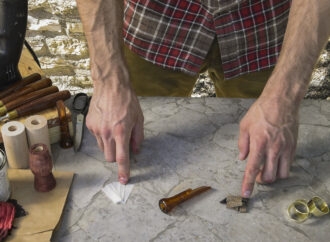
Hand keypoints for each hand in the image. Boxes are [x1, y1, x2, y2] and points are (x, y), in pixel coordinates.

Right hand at [86, 63, 143, 183]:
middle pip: (109, 157)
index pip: (122, 157)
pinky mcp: (89, 124)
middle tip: (122, 145)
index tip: (124, 180)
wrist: (110, 85)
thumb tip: (135, 150)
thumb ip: (138, 137)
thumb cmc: (127, 100)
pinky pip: (97, 137)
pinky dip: (103, 135)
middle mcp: (107, 132)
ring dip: (109, 145)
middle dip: (116, 156)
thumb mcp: (139, 118)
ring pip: (103, 148)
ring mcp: (96, 129)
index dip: (123, 170)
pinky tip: (107, 122)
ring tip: (114, 129)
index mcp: (121, 131)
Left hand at [238, 95, 298, 197]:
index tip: (246, 194)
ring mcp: (285, 148)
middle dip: (261, 180)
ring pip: (281, 174)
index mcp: (258, 143)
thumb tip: (242, 158)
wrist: (281, 101)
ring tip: (266, 168)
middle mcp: (273, 149)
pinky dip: (281, 168)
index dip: (248, 183)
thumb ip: (242, 144)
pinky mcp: (293, 146)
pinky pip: (289, 165)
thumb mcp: (244, 125)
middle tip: (256, 175)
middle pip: (269, 176)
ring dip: (273, 176)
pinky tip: (275, 161)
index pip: (252, 169)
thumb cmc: (261, 111)